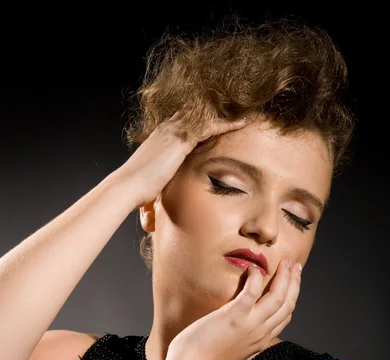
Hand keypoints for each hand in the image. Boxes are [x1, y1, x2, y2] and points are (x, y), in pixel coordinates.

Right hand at [117, 106, 248, 208]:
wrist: (128, 185)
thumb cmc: (136, 187)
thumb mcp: (153, 179)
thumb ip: (160, 183)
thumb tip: (159, 205)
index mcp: (159, 135)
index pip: (183, 120)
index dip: (200, 118)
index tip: (215, 118)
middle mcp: (167, 129)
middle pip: (195, 112)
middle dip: (214, 111)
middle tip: (235, 108)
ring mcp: (173, 132)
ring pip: (205, 116)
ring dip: (224, 114)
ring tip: (244, 114)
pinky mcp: (181, 141)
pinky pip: (210, 126)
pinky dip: (227, 124)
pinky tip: (241, 123)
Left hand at [168, 260, 301, 359]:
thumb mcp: (230, 352)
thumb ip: (238, 340)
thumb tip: (235, 330)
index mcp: (260, 342)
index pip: (284, 317)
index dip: (290, 298)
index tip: (292, 284)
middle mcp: (260, 334)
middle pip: (287, 305)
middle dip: (294, 283)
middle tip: (295, 266)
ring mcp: (250, 325)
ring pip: (278, 298)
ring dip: (285, 278)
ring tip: (286, 262)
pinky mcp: (234, 317)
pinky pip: (252, 292)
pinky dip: (256, 278)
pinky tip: (254, 268)